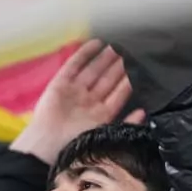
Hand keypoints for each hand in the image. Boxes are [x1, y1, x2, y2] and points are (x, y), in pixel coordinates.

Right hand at [12, 39, 145, 163]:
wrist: (48, 147)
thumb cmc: (76, 145)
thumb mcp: (108, 136)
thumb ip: (126, 124)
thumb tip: (143, 112)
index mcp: (101, 115)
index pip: (119, 94)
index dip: (128, 80)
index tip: (140, 67)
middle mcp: (88, 102)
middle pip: (107, 80)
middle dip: (118, 66)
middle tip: (131, 50)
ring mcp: (74, 92)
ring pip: (93, 71)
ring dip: (105, 58)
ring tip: (118, 44)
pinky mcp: (59, 84)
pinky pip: (74, 66)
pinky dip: (84, 54)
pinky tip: (96, 43)